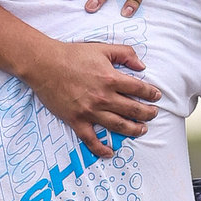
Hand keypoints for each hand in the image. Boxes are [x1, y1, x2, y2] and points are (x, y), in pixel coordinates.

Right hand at [26, 39, 159, 161]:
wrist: (44, 64)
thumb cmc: (72, 54)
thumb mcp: (102, 48)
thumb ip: (125, 54)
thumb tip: (142, 66)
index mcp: (111, 79)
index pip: (138, 89)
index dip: (151, 93)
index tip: (156, 96)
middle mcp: (103, 98)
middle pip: (132, 110)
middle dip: (147, 113)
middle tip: (153, 114)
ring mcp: (90, 111)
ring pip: (118, 126)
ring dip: (133, 130)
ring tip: (141, 130)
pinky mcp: (76, 120)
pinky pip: (91, 139)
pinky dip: (101, 148)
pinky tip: (110, 152)